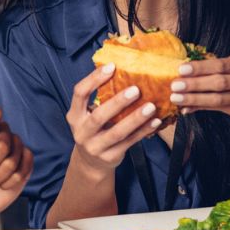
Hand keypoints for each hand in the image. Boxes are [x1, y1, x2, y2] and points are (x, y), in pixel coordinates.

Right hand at [68, 63, 161, 177]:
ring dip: (135, 119)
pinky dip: (143, 132)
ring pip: (117, 132)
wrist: (90, 162)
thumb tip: (122, 70)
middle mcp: (81, 132)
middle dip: (118, 102)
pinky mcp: (110, 157)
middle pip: (99, 116)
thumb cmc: (93, 130)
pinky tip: (155, 122)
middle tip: (136, 90)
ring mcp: (95, 146)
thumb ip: (99, 99)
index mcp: (74, 116)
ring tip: (150, 107)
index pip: (79, 93)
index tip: (111, 66)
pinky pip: (129, 143)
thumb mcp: (87, 115)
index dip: (94, 79)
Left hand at [168, 55, 229, 122]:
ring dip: (193, 98)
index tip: (181, 69)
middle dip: (194, 83)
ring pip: (216, 98)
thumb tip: (182, 74)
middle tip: (175, 85)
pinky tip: (185, 108)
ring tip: (176, 98)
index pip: (219, 64)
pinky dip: (198, 107)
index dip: (200, 67)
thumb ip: (212, 71)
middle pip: (218, 81)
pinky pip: (215, 108)